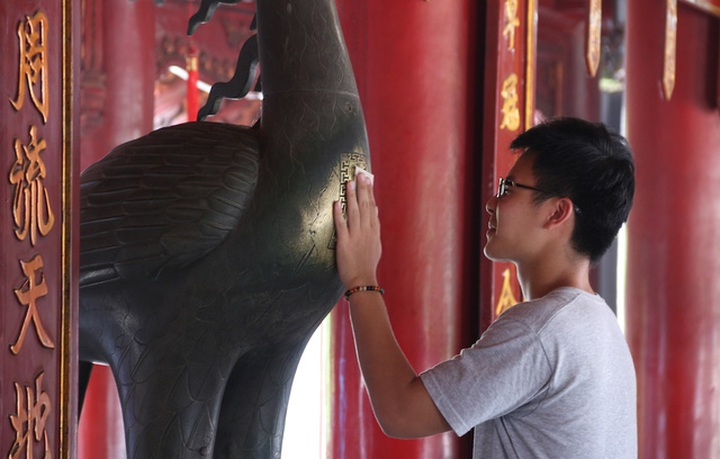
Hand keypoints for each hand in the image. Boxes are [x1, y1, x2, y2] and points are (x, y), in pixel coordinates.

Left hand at [333, 172, 381, 287]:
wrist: (363, 279)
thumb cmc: (368, 262)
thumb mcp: (376, 243)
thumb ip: (375, 225)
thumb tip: (375, 209)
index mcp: (374, 230)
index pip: (371, 206)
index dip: (369, 191)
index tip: (368, 178)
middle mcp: (366, 230)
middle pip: (364, 205)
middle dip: (362, 188)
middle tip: (359, 174)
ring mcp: (356, 236)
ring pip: (353, 212)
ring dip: (351, 196)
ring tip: (349, 183)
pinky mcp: (344, 243)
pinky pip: (341, 225)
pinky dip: (339, 213)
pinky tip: (337, 203)